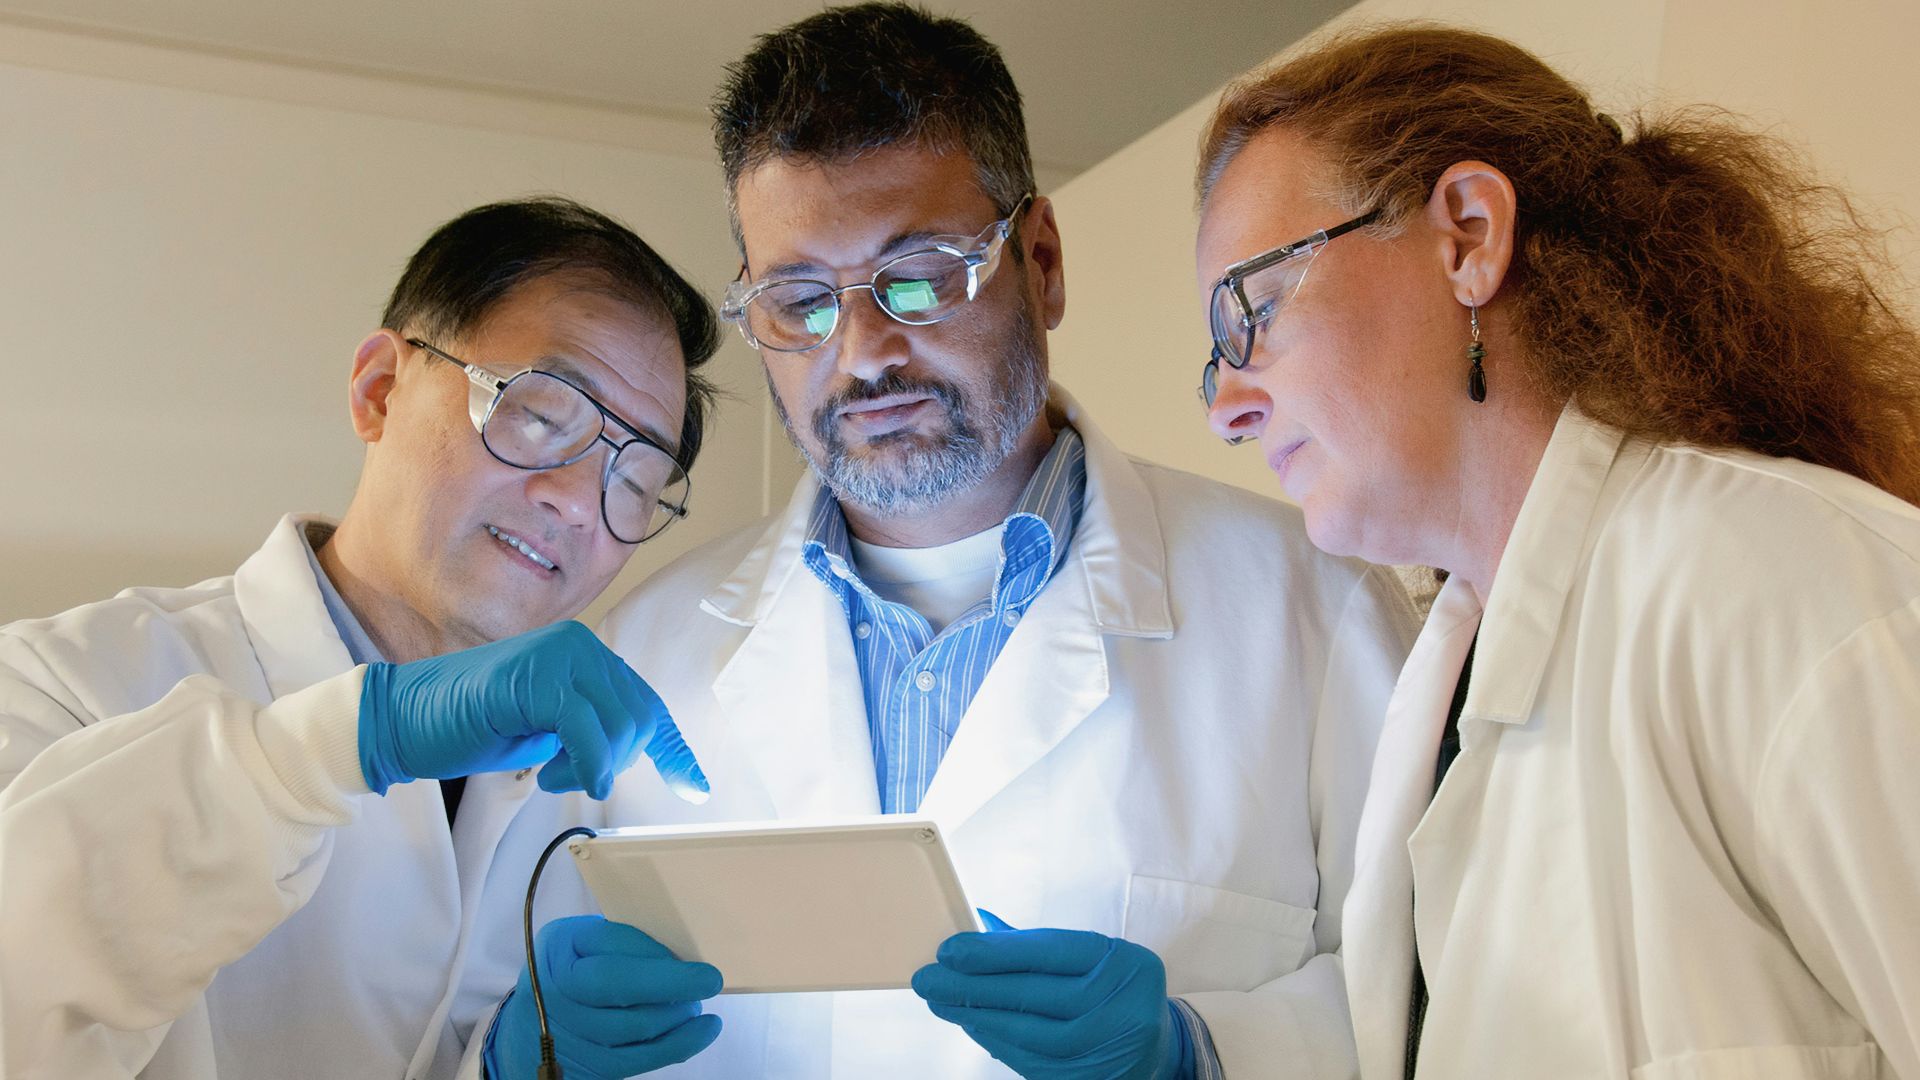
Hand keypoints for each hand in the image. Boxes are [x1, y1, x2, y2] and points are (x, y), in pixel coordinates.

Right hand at [357, 620, 706, 800]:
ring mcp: (558, 656)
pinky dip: (585, 764)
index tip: (693, 787)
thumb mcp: (548, 730)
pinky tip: (558, 778)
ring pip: (619, 725)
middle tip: (571, 776)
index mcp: (585, 655)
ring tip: (551, 773)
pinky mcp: (535, 678)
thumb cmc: (471, 727)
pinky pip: (587, 730)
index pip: (646, 702)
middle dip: (618, 761)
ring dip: (594, 766)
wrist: (402, 720)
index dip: (673, 749)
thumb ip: (590, 729)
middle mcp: (579, 646)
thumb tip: (629, 749)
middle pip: (641, 717)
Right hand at [486, 915, 722, 1078]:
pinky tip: (703, 1030)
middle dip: (669, 983)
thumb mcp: (587, 943)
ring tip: (697, 1003)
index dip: (652, 952)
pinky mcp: (587, 1065)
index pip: (608, 943)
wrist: (534, 1024)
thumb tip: (682, 954)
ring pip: (633, 1024)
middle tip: (709, 981)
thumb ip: (624, 942)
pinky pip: (639, 1058)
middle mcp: (555, 987)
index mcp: (559, 945)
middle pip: (615, 985)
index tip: (689, 954)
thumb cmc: (576, 970)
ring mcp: (567, 1031)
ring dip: (677, 1014)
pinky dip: (678, 1044)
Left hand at [911, 914, 1191, 1079]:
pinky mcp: (1087, 1079)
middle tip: (928, 978)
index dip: (994, 952)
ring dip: (975, 1016)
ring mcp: (1107, 1049)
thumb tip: (981, 926)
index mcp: (1125, 964)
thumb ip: (1041, 945)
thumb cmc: (1116, 992)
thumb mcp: (1095, 958)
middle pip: (1032, 994)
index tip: (949, 950)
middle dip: (971, 986)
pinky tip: (971, 1024)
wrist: (1157, 1050)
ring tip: (940, 1001)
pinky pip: (1029, 1061)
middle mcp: (1122, 1008)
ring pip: (1026, 1032)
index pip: (1049, 953)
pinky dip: (994, 1040)